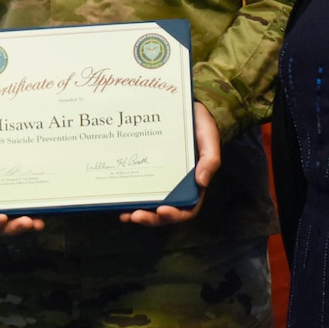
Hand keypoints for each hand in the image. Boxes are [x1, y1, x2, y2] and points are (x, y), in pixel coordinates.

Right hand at [0, 134, 44, 235]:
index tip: (0, 217)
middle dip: (11, 228)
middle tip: (25, 221)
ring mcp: (4, 201)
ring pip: (14, 222)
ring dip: (26, 225)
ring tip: (36, 222)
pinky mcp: (19, 193)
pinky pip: (27, 209)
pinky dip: (36, 214)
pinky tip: (44, 213)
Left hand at [122, 102, 221, 226]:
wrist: (185, 109)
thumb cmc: (200, 125)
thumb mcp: (209, 138)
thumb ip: (210, 159)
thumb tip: (202, 182)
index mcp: (193, 184)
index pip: (187, 209)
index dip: (175, 215)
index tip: (162, 210)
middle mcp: (176, 187)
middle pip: (164, 213)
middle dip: (150, 218)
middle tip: (135, 216)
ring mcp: (160, 181)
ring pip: (149, 206)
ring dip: (137, 213)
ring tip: (125, 214)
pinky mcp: (147, 172)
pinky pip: (138, 189)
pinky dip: (129, 197)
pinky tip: (118, 198)